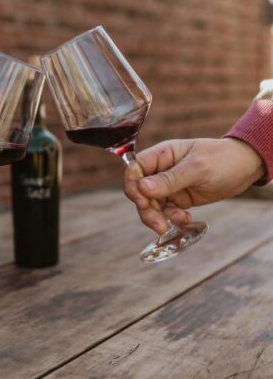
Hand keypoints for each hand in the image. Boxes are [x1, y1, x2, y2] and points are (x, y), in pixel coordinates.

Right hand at [124, 138, 263, 233]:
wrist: (245, 168)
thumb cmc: (222, 159)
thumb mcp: (196, 168)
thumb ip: (169, 179)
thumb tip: (142, 188)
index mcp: (161, 154)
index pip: (134, 169)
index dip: (133, 186)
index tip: (142, 201)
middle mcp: (160, 170)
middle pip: (139, 192)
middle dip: (146, 209)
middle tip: (159, 224)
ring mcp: (168, 185)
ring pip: (150, 205)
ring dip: (159, 217)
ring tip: (178, 221)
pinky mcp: (178, 198)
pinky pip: (166, 212)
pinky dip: (172, 219)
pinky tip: (186, 219)